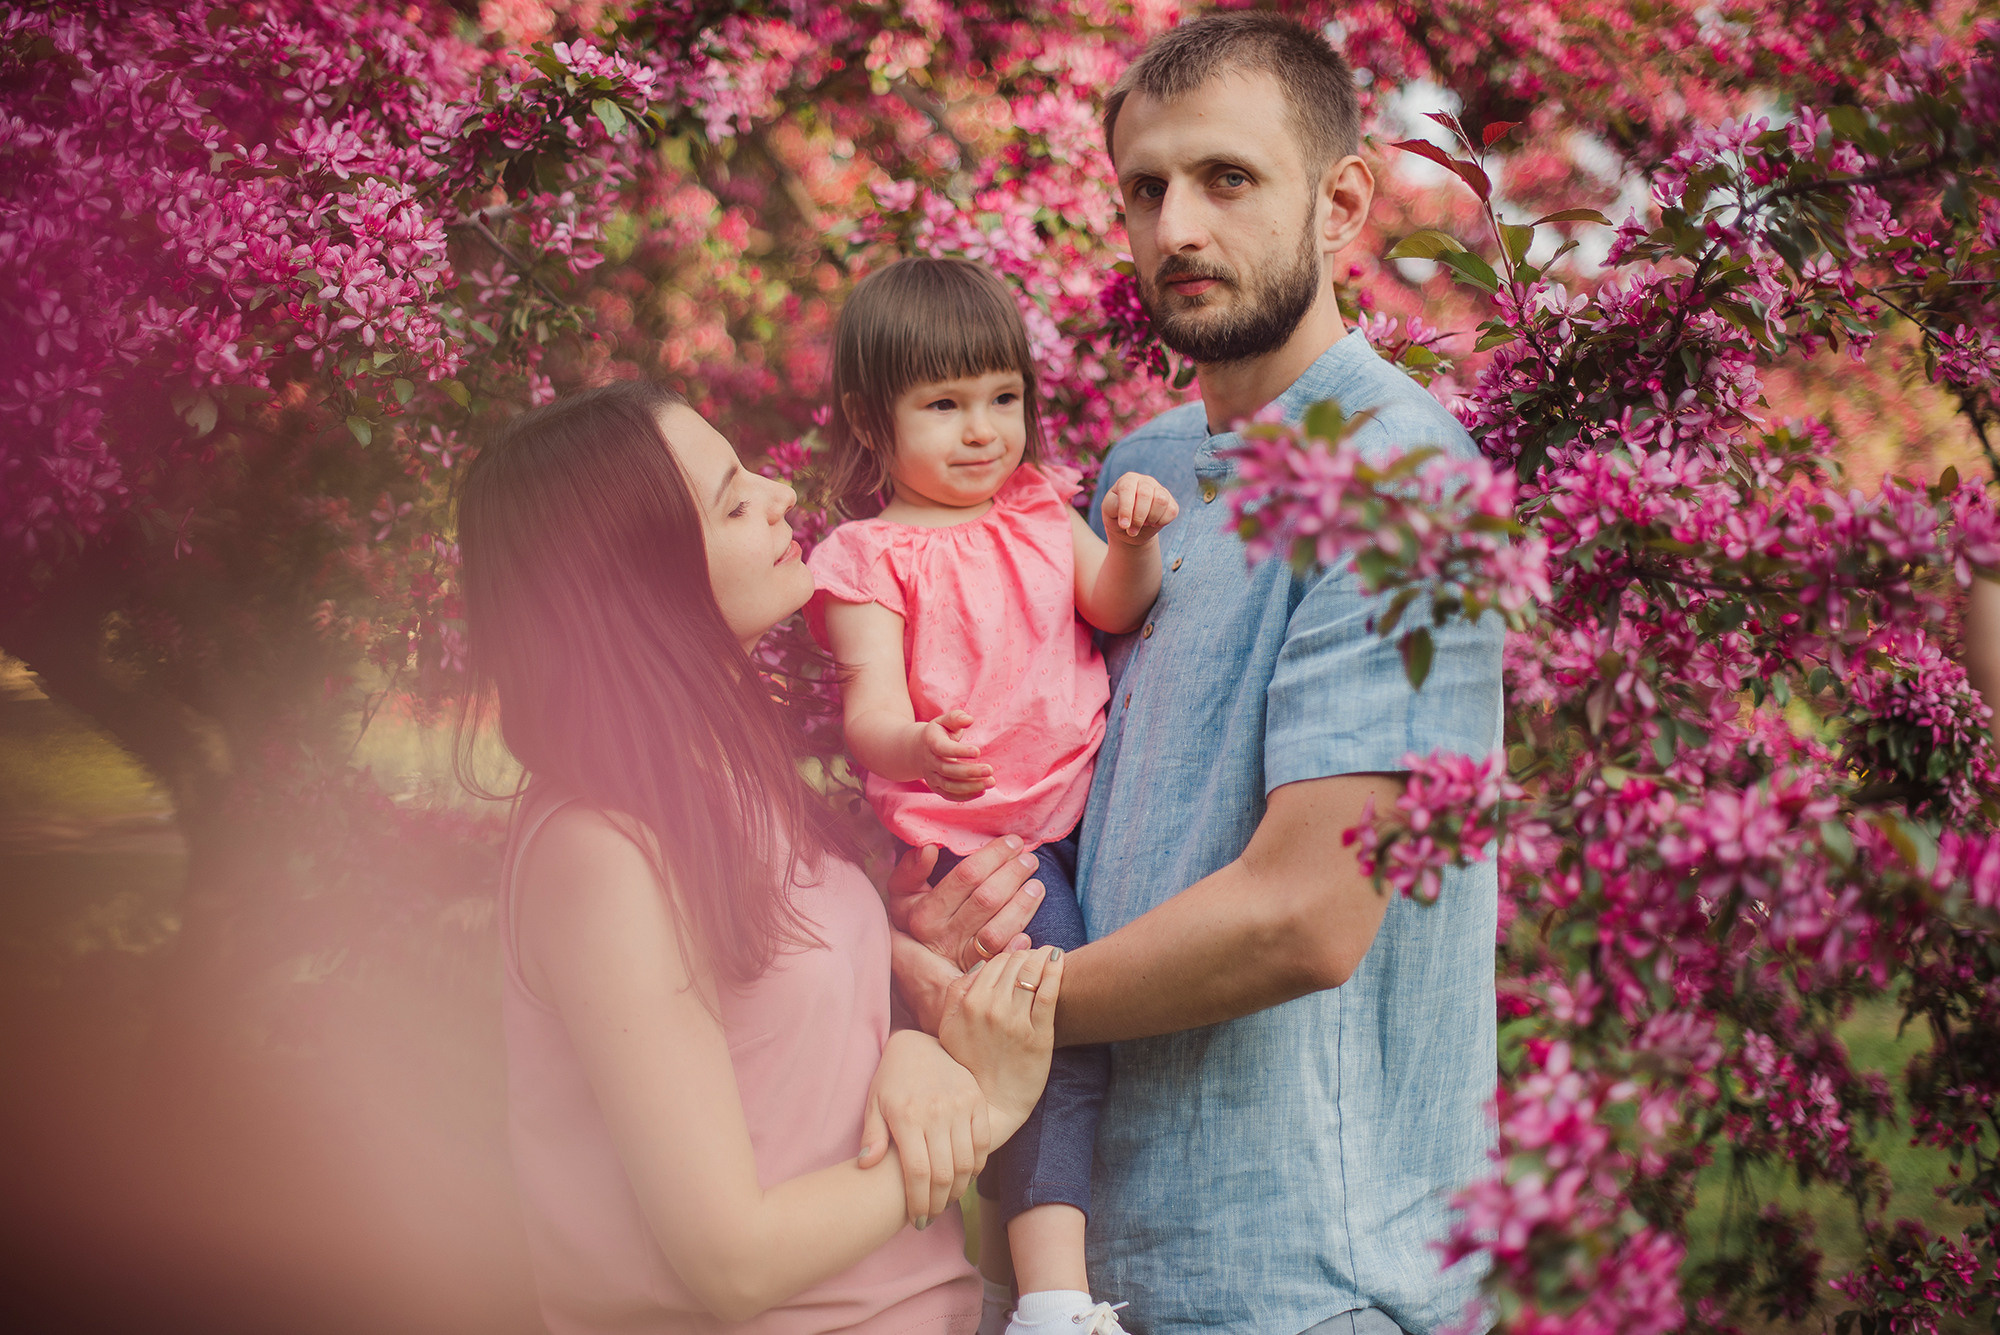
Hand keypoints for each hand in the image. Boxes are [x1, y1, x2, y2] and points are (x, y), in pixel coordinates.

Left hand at [858, 1029, 989, 1227]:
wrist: (917, 1046)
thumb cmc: (890, 1080)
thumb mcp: (874, 1104)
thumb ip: (872, 1134)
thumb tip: (866, 1164)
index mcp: (907, 1116)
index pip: (917, 1173)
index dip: (919, 1203)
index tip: (916, 1220)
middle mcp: (935, 1111)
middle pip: (944, 1174)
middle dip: (937, 1204)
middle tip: (931, 1216)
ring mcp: (960, 1105)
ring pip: (966, 1163)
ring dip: (958, 1190)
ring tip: (946, 1200)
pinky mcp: (976, 1099)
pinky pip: (982, 1142)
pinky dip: (976, 1165)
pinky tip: (965, 1176)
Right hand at [887, 837, 1041, 971]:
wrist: (916, 967)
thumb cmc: (916, 918)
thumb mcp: (904, 895)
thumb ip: (911, 870)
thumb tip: (929, 848)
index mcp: (925, 912)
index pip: (966, 875)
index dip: (994, 856)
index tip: (1013, 842)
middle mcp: (943, 937)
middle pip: (986, 899)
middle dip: (1013, 875)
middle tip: (1030, 860)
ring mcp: (962, 959)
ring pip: (997, 932)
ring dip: (1022, 906)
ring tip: (1037, 886)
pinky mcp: (980, 974)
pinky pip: (1003, 960)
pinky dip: (1018, 946)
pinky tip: (1028, 932)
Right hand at [916, 709, 993, 801]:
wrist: (917, 751)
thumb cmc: (938, 733)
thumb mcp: (944, 721)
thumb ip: (956, 718)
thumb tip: (969, 719)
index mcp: (931, 742)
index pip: (943, 749)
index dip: (959, 751)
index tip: (978, 751)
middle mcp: (929, 761)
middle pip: (948, 770)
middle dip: (970, 772)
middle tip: (990, 770)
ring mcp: (931, 777)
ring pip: (949, 786)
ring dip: (971, 787)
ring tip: (991, 782)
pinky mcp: (936, 788)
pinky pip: (950, 796)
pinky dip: (965, 796)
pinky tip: (982, 791)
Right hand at [937, 945, 1062, 1138]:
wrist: (992, 1104)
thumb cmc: (969, 1065)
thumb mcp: (949, 1029)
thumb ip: (956, 994)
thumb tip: (979, 967)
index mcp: (969, 1003)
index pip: (994, 963)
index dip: (1009, 957)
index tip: (1019, 960)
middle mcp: (991, 1008)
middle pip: (1014, 963)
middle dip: (1026, 956)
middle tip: (1035, 958)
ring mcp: (1016, 1021)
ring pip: (1032, 972)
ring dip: (1042, 957)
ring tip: (1050, 955)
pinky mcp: (1039, 1035)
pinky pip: (1049, 993)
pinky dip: (1055, 971)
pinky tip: (1059, 960)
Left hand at [1101, 471, 1179, 545]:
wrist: (1130, 528)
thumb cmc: (1116, 516)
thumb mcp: (1109, 511)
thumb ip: (1115, 507)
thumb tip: (1128, 514)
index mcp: (1128, 480)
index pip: (1127, 489)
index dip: (1126, 509)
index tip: (1123, 526)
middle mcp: (1145, 481)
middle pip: (1146, 495)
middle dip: (1138, 517)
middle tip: (1131, 531)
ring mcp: (1160, 490)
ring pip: (1161, 500)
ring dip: (1151, 519)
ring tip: (1142, 524)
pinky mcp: (1171, 502)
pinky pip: (1171, 511)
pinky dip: (1161, 522)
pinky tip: (1152, 523)